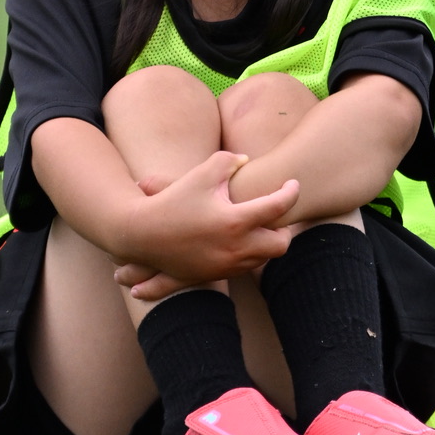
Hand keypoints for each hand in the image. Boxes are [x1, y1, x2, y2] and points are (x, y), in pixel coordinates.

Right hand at [120, 148, 297, 288]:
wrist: (142, 235)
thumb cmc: (172, 200)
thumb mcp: (201, 174)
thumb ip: (228, 161)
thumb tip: (246, 160)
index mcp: (235, 221)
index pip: (278, 206)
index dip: (291, 192)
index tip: (293, 184)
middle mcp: (235, 247)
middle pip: (281, 244)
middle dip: (285, 229)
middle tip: (277, 215)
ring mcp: (226, 264)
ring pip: (263, 259)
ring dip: (267, 242)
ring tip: (260, 224)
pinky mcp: (215, 274)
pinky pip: (244, 268)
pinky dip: (249, 254)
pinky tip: (241, 239)